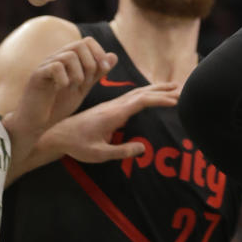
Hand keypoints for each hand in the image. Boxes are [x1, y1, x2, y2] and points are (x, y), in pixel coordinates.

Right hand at [3, 38, 116, 161]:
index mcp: (67, 59)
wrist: (35, 124)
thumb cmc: (57, 105)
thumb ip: (97, 73)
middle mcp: (56, 58)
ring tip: (75, 86)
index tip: (105, 69)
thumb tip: (114, 56)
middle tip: (88, 81)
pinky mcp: (36, 77)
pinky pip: (55, 67)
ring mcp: (45, 65)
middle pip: (80, 45)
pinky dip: (65, 78)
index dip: (99, 53)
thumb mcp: (83, 88)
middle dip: (91, 63)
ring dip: (79, 72)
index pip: (87, 41)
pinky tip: (64, 88)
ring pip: (69, 55)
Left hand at [52, 82, 180, 162]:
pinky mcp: (110, 106)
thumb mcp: (99, 154)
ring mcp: (113, 104)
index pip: (142, 101)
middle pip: (143, 92)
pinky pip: (133, 95)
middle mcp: (116, 105)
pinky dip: (146, 92)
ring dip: (156, 88)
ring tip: (172, 87)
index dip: (160, 99)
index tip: (176, 100)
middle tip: (182, 89)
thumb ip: (121, 151)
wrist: (59, 134)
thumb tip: (143, 148)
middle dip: (163, 90)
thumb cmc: (78, 146)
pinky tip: (150, 94)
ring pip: (138, 91)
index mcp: (115, 113)